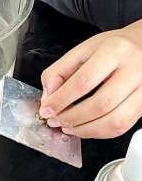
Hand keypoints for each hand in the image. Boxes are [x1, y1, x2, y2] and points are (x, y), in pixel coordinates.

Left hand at [39, 21, 141, 138]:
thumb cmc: (114, 48)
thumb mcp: (84, 49)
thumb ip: (60, 71)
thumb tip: (48, 96)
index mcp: (115, 51)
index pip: (84, 81)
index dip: (61, 100)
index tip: (47, 109)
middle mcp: (133, 70)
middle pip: (100, 105)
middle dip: (72, 118)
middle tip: (56, 120)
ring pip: (114, 121)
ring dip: (85, 130)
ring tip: (68, 127)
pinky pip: (122, 127)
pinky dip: (99, 133)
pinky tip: (85, 128)